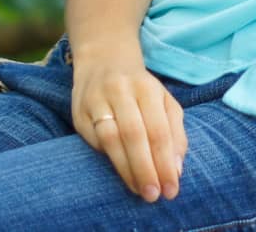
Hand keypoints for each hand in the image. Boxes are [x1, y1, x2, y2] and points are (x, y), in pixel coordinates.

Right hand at [72, 52, 187, 202]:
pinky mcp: (78, 113)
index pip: (158, 129)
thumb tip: (177, 168)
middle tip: (154, 195)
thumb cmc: (140, 89)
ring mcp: (96, 100)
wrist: (103, 60)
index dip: (165, 162)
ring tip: (139, 190)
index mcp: (147, 87)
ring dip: (126, 169)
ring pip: (110, 139)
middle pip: (135, 135)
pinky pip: (94, 140)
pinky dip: (109, 159)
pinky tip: (121, 173)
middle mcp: (121, 91)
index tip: (172, 188)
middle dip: (146, 169)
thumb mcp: (164, 101)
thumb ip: (175, 132)